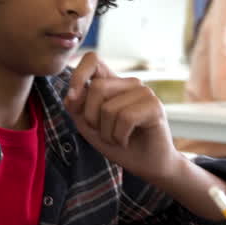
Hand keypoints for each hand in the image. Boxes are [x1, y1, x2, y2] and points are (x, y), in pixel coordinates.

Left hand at [64, 51, 179, 181]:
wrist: (146, 165)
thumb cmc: (118, 143)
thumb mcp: (89, 127)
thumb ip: (78, 109)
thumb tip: (70, 95)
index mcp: (113, 83)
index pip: (92, 60)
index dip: (78, 74)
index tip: (73, 98)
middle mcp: (129, 83)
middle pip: (97, 87)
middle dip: (92, 118)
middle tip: (104, 132)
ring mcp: (144, 92)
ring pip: (109, 107)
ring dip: (107, 133)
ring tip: (118, 138)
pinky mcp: (154, 106)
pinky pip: (125, 118)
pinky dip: (119, 137)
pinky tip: (127, 141)